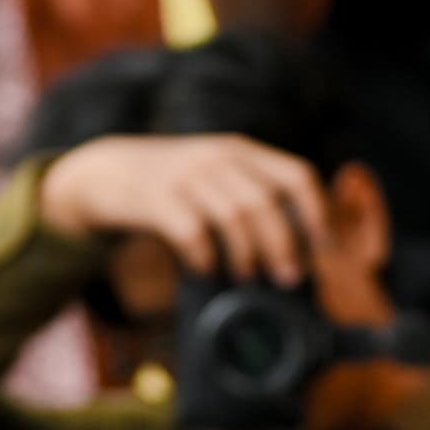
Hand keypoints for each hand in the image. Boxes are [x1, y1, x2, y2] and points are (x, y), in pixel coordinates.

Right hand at [34, 132, 329, 283]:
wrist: (106, 171)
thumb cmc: (175, 185)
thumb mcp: (218, 174)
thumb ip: (254, 195)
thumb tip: (300, 245)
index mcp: (242, 152)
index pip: (296, 175)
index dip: (317, 212)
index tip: (323, 247)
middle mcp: (217, 157)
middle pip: (266, 201)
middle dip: (283, 244)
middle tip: (287, 278)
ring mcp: (185, 175)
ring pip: (233, 215)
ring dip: (247, 253)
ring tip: (248, 277)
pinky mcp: (155, 198)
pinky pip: (191, 230)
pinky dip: (205, 256)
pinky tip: (207, 270)